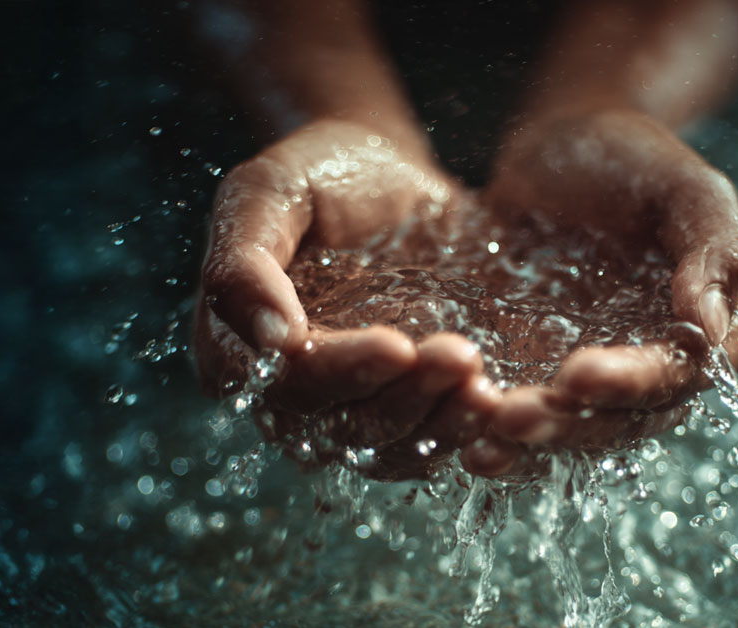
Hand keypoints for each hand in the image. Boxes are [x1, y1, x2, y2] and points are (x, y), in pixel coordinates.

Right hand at [194, 119, 499, 479]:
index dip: (341, 371)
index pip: (289, 386)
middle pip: (343, 429)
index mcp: (241, 351)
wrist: (386, 177)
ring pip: (389, 448)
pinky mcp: (406, 411)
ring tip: (485, 390)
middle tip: (460, 357)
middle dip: (404, 398)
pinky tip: (496, 405)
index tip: (396, 344)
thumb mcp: (267, 192)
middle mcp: (291, 398)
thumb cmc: (319, 175)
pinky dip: (463, 433)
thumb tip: (270, 344)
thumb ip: (244, 261)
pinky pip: (429, 444)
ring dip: (440, 425)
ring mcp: (350, 411)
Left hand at [461, 109, 737, 476]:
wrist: (556, 149)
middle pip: (621, 421)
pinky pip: (526, 418)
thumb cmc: (629, 158)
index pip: (678, 376)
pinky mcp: (539, 376)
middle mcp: (653, 369)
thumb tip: (711, 330)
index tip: (580, 375)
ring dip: (529, 447)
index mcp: (703, 330)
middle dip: (569, 424)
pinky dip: (498, 437)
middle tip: (514, 414)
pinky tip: (461, 443)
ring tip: (481, 444)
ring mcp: (594, 377)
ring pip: (572, 433)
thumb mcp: (684, 186)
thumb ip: (715, 249)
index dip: (632, 384)